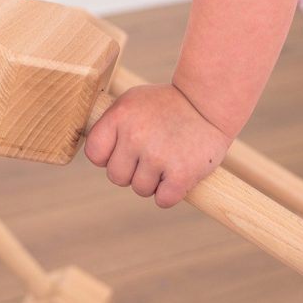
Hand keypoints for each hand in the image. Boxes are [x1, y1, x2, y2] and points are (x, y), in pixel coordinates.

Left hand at [85, 84, 231, 207]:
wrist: (208, 103)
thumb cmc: (166, 104)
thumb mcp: (132, 102)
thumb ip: (110, 126)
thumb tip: (95, 155)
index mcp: (119, 116)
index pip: (94, 154)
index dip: (107, 157)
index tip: (123, 151)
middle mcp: (135, 136)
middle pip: (116, 177)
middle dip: (130, 172)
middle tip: (149, 156)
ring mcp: (158, 155)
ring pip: (140, 189)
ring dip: (152, 182)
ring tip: (166, 160)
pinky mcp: (182, 173)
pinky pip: (163, 200)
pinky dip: (170, 193)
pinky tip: (177, 174)